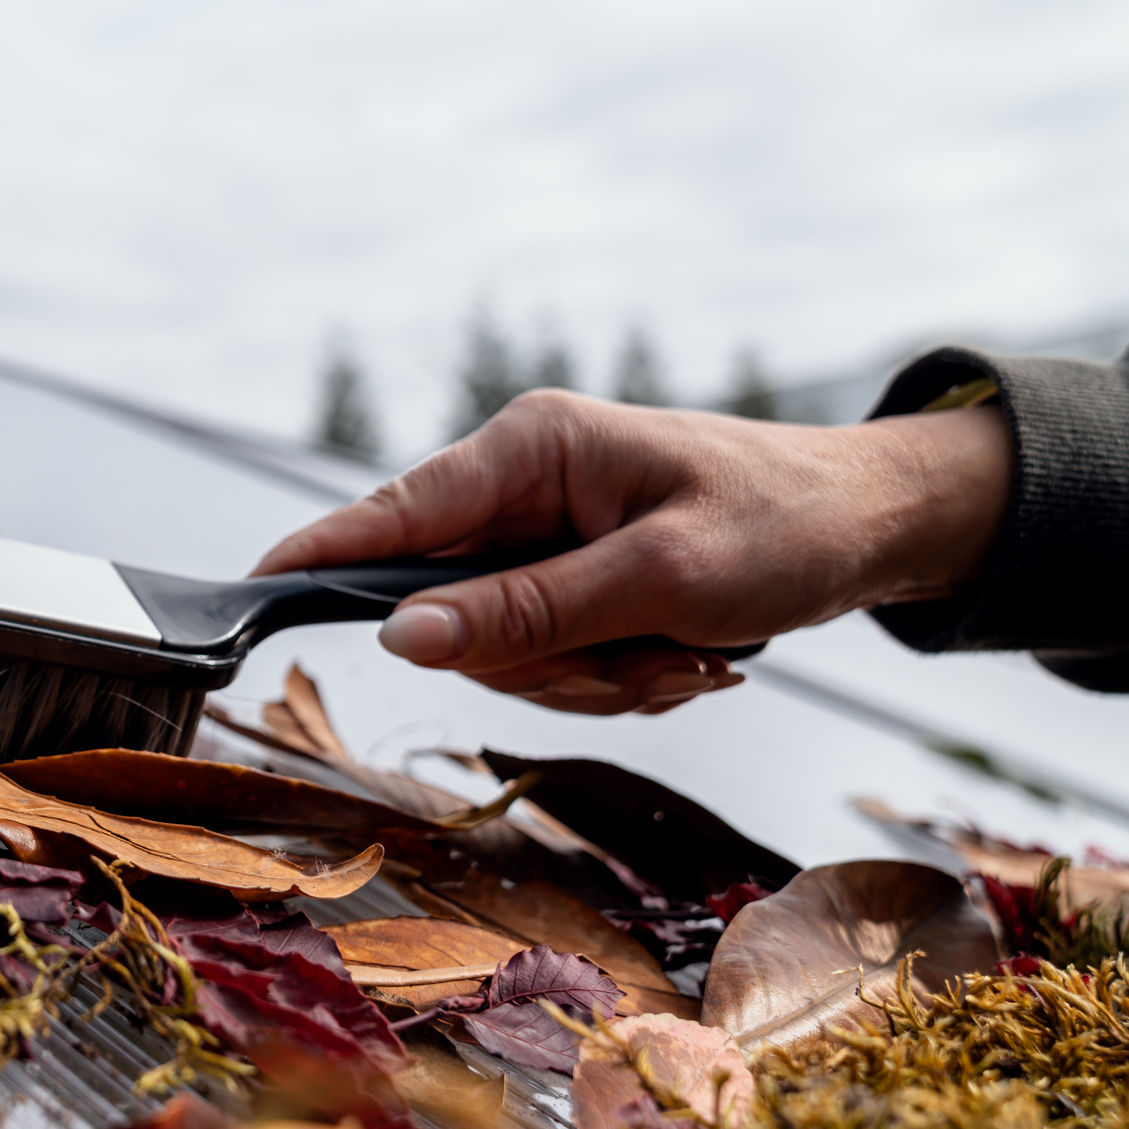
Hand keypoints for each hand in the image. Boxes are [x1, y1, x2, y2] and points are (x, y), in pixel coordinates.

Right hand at [254, 391, 1012, 714]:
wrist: (880, 527)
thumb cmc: (787, 522)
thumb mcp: (661, 576)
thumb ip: (525, 611)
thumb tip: (401, 636)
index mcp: (533, 450)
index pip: (395, 512)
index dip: (319, 554)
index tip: (248, 589)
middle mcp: (523, 486)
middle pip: (452, 612)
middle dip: (548, 661)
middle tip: (648, 658)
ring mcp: (546, 535)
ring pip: (504, 652)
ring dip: (596, 677)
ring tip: (685, 650)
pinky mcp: (573, 576)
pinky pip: (550, 661)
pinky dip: (616, 678)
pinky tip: (682, 653)